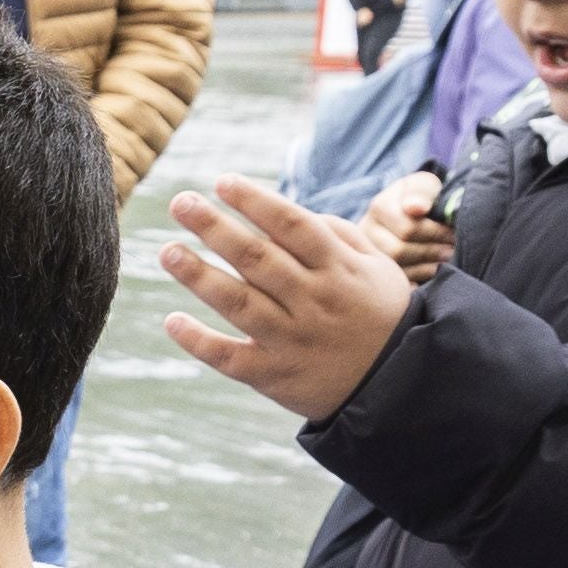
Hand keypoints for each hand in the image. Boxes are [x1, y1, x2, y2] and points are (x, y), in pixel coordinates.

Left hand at [157, 179, 417, 422]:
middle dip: (214, 227)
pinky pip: (231, 357)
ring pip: (239, 303)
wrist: (400, 385)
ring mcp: (293, 339)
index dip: (255, 201)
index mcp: (338, 268)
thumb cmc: (382, 315)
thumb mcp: (377, 268)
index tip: (222, 181)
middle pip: (257, 258)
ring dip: (198, 276)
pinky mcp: (276, 375)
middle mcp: (313, 300)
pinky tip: (173, 322)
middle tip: (180, 203)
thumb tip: (289, 211)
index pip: (291, 225)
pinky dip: (200, 341)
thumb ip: (337, 234)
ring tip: (168, 252)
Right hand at [371, 167, 455, 285]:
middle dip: (431, 250)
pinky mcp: (376, 275)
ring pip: (398, 270)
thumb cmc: (423, 199)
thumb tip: (416, 208)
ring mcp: (368, 255)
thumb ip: (422, 192)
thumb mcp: (426, 186)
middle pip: (398, 251)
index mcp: (379, 207)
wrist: (413, 213)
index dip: (434, 232)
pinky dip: (420, 279)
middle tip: (452, 250)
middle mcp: (365, 232)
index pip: (406, 227)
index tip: (452, 232)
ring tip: (446, 259)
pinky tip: (433, 270)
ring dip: (428, 266)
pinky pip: (397, 284)